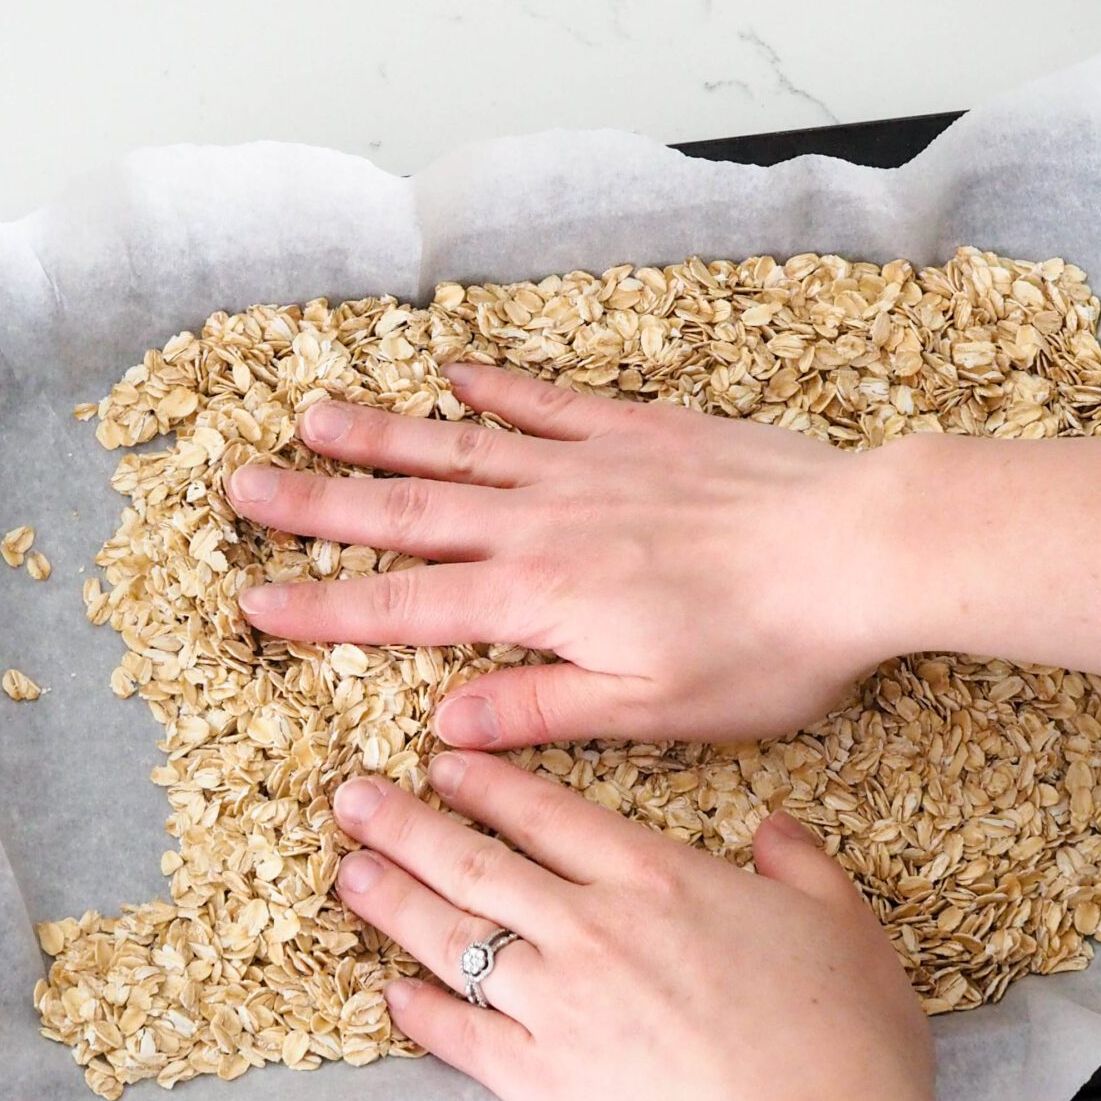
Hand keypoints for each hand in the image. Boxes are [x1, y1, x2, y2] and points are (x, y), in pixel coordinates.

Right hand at [228, 358, 910, 748]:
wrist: (858, 546)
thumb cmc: (770, 647)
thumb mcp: (653, 710)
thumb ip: (542, 711)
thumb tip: (443, 727)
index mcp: (540, 600)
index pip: (404, 607)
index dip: (321, 609)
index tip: (250, 604)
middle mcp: (546, 521)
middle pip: (408, 513)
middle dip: (317, 506)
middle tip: (242, 487)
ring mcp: (590, 466)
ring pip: (462, 449)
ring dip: (382, 437)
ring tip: (313, 419)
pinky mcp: (642, 431)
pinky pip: (549, 404)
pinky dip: (497, 390)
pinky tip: (455, 374)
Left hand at [330, 750, 939, 1100]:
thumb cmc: (842, 1040)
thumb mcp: (841, 924)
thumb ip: (799, 867)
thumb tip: (773, 830)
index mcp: (658, 880)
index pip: (550, 815)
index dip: (488, 784)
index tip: (442, 762)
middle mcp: (593, 928)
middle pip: (477, 862)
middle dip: (406, 823)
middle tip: (351, 798)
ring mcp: (558, 1004)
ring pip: (454, 937)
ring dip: (393, 901)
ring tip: (347, 872)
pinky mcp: (543, 1083)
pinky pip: (462, 1037)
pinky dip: (421, 1015)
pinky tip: (388, 996)